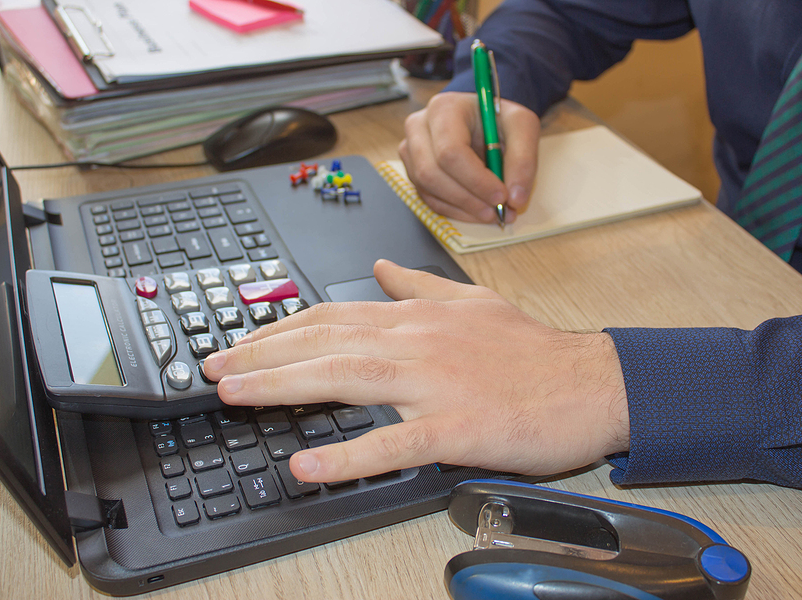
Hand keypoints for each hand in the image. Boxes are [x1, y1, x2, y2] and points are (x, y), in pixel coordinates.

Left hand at [202, 260, 628, 482]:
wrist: (589, 382)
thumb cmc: (531, 349)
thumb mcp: (472, 300)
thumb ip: (419, 284)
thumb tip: (381, 268)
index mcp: (416, 317)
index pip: (333, 316)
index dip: (280, 330)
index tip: (241, 342)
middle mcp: (416, 342)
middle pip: (325, 342)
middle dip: (261, 354)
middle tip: (212, 370)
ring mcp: (434, 383)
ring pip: (345, 378)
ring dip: (283, 386)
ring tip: (235, 396)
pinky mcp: (455, 426)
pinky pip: (392, 441)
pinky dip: (347, 453)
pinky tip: (308, 464)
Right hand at [398, 92, 540, 223]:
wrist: (482, 120)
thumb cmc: (498, 119)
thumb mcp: (522, 127)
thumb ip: (523, 160)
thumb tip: (515, 199)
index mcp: (444, 109)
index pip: (450, 151)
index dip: (476, 180)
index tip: (502, 196)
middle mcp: (418, 128)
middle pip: (431, 173)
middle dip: (468, 199)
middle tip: (498, 210)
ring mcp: (411, 151)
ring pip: (428, 189)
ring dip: (463, 208)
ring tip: (492, 212)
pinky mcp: (413, 171)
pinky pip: (428, 199)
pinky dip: (455, 211)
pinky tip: (477, 210)